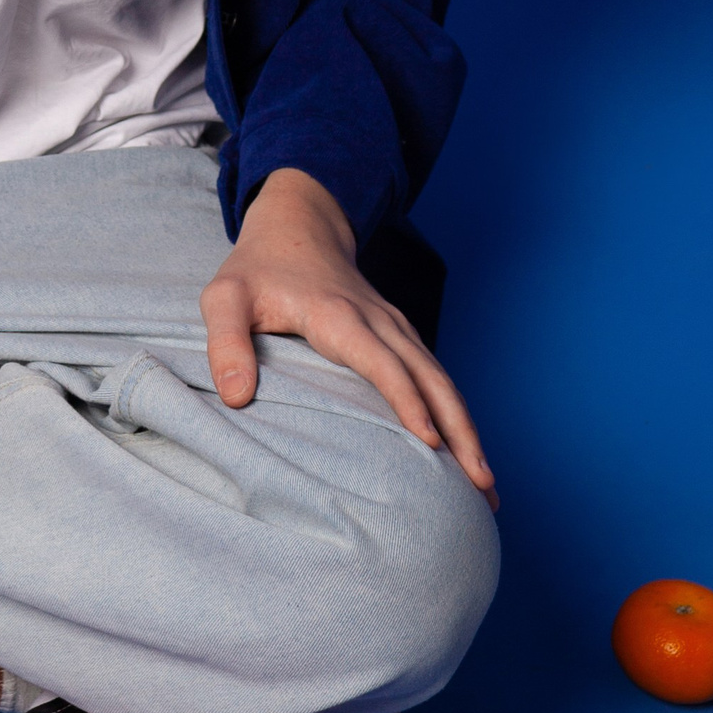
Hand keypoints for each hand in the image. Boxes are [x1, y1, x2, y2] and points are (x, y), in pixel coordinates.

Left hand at [200, 167, 497, 507]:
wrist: (298, 226)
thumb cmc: (256, 270)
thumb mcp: (224, 298)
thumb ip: (225, 343)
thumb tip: (236, 398)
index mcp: (338, 316)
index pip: (382, 363)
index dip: (407, 402)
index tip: (430, 444)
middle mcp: (378, 322)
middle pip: (430, 378)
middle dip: (460, 430)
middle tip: (482, 487)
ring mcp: (395, 328)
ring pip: (441, 381)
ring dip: (468, 430)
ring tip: (488, 487)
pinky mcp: (399, 336)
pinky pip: (435, 378)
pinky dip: (456, 415)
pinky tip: (467, 453)